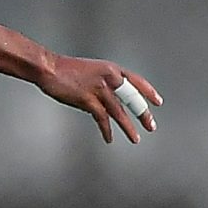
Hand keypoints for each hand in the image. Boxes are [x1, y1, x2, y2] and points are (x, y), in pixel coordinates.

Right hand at [37, 55, 161, 142]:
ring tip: (135, 138)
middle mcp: (109, 78)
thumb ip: (104, 82)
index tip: (157, 102)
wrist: (49, 68)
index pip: (137, 81)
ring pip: (120, 112)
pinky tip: (109, 138)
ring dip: (128, 127)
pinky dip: (107, 130)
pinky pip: (102, 119)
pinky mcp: (88, 100)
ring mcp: (99, 89)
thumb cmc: (67, 70)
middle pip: (132, 98)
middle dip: (143, 114)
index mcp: (111, 69)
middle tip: (151, 125)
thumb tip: (110, 98)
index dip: (148, 92)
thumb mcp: (93, 71)